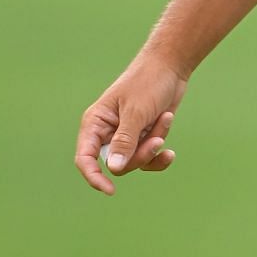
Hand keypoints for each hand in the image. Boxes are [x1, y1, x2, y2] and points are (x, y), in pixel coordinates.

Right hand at [75, 53, 187, 194]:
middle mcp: (107, 132)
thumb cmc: (148, 82)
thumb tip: (114, 170)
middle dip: (139, 155)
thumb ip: (125, 141)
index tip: (110, 190)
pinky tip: (170, 153)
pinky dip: (159, 154)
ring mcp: (126, 136)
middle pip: (116, 164)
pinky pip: (147, 157)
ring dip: (153, 146)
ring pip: (135, 160)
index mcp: (95, 123)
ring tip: (165, 120)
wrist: (171, 66)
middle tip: (157, 140)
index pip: (85, 158)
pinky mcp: (142, 137)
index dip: (93, 176)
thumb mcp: (136, 112)